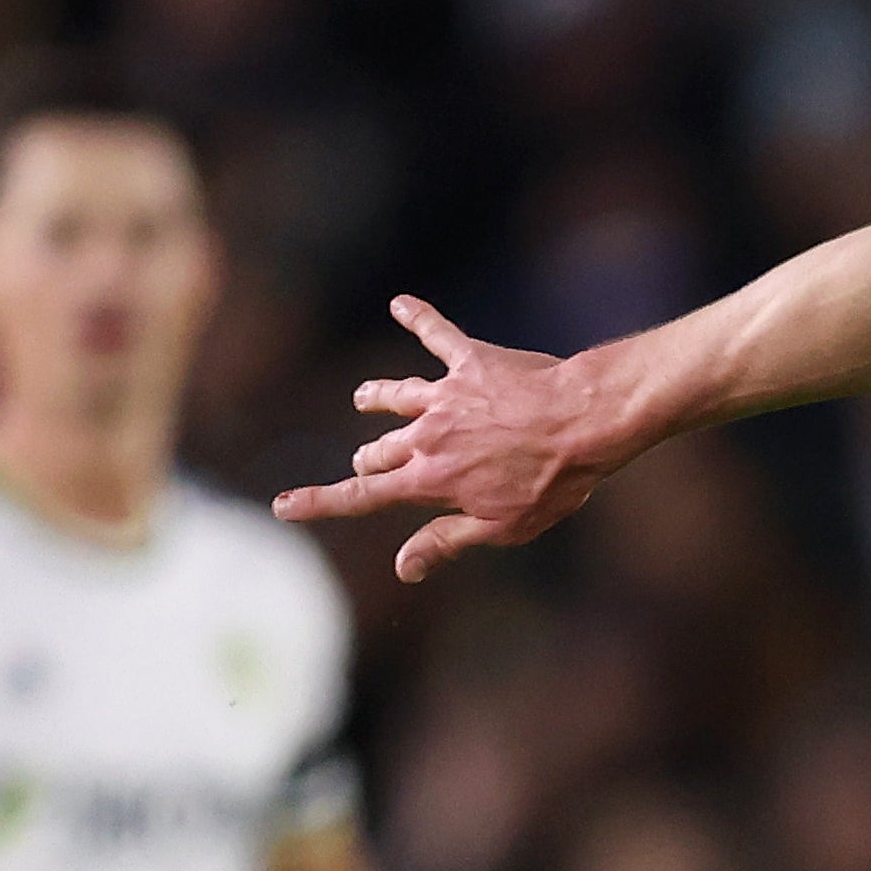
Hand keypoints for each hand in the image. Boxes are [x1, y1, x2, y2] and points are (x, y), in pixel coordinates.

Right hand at [273, 300, 631, 582]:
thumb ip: (446, 541)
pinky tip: (401, 303)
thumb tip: (402, 567)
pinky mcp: (470, 363)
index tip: (284, 506)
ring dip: (375, 398)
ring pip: (392, 395)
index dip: (320, 503)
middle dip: (371, 460)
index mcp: (430, 479)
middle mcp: (426, 435)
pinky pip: (437, 334)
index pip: (362, 496)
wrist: (586, 421)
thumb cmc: (554, 481)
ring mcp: (445, 396)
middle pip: (379, 450)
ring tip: (363, 398)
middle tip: (372, 464)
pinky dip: (417, 317)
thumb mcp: (504, 527)